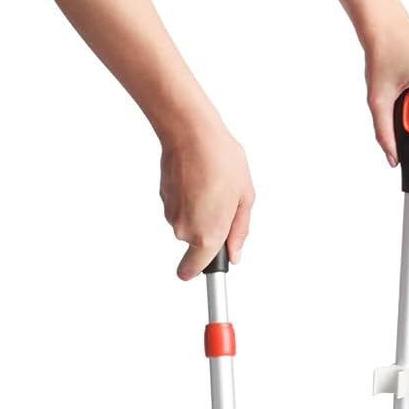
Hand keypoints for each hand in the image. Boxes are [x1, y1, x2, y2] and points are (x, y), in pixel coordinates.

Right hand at [159, 108, 254, 279]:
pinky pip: (179, 208)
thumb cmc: (221, 161)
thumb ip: (239, 232)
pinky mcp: (163, 199)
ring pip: (187, 224)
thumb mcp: (245, 197)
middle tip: (223, 202)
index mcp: (208, 235)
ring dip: (199, 210)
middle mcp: (185, 231)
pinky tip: (196, 179)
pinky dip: (187, 198)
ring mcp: (171, 215)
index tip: (204, 275)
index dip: (200, 273)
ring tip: (210, 184)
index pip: (194, 270)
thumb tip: (235, 254)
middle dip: (209, 229)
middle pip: (196, 244)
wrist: (190, 133)